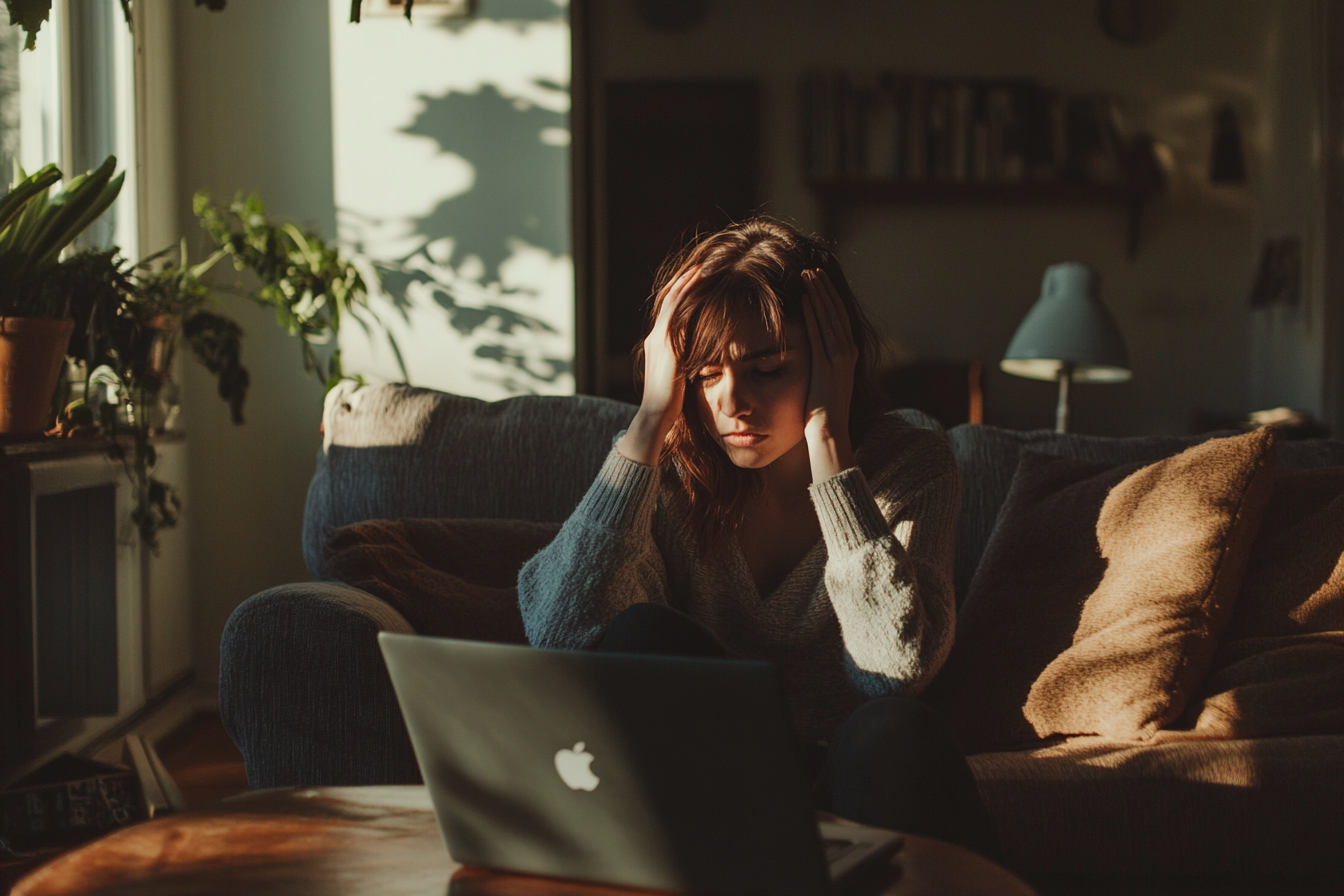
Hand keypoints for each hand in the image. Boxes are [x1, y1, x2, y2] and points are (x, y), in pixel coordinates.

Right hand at [617, 265, 701, 464]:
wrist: (656, 413)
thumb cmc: (669, 401)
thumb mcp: (676, 376)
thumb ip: (683, 362)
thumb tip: (696, 359)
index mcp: (656, 343)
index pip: (668, 311)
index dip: (679, 294)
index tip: (693, 281)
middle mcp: (655, 337)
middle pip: (668, 300)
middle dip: (683, 282)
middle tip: (699, 266)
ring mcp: (659, 339)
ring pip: (673, 302)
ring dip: (687, 284)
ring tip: (701, 269)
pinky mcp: (668, 345)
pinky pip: (679, 314)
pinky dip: (689, 299)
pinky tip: (701, 290)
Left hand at [801, 268, 856, 480]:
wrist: (828, 433)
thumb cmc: (819, 414)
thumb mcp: (820, 383)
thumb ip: (817, 365)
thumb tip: (806, 356)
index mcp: (847, 355)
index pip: (838, 319)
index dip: (828, 298)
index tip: (817, 281)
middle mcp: (847, 353)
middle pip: (836, 312)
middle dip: (824, 289)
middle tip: (812, 269)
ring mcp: (841, 358)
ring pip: (830, 317)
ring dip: (819, 294)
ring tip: (807, 275)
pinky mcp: (831, 364)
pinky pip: (821, 331)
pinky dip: (815, 312)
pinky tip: (806, 297)